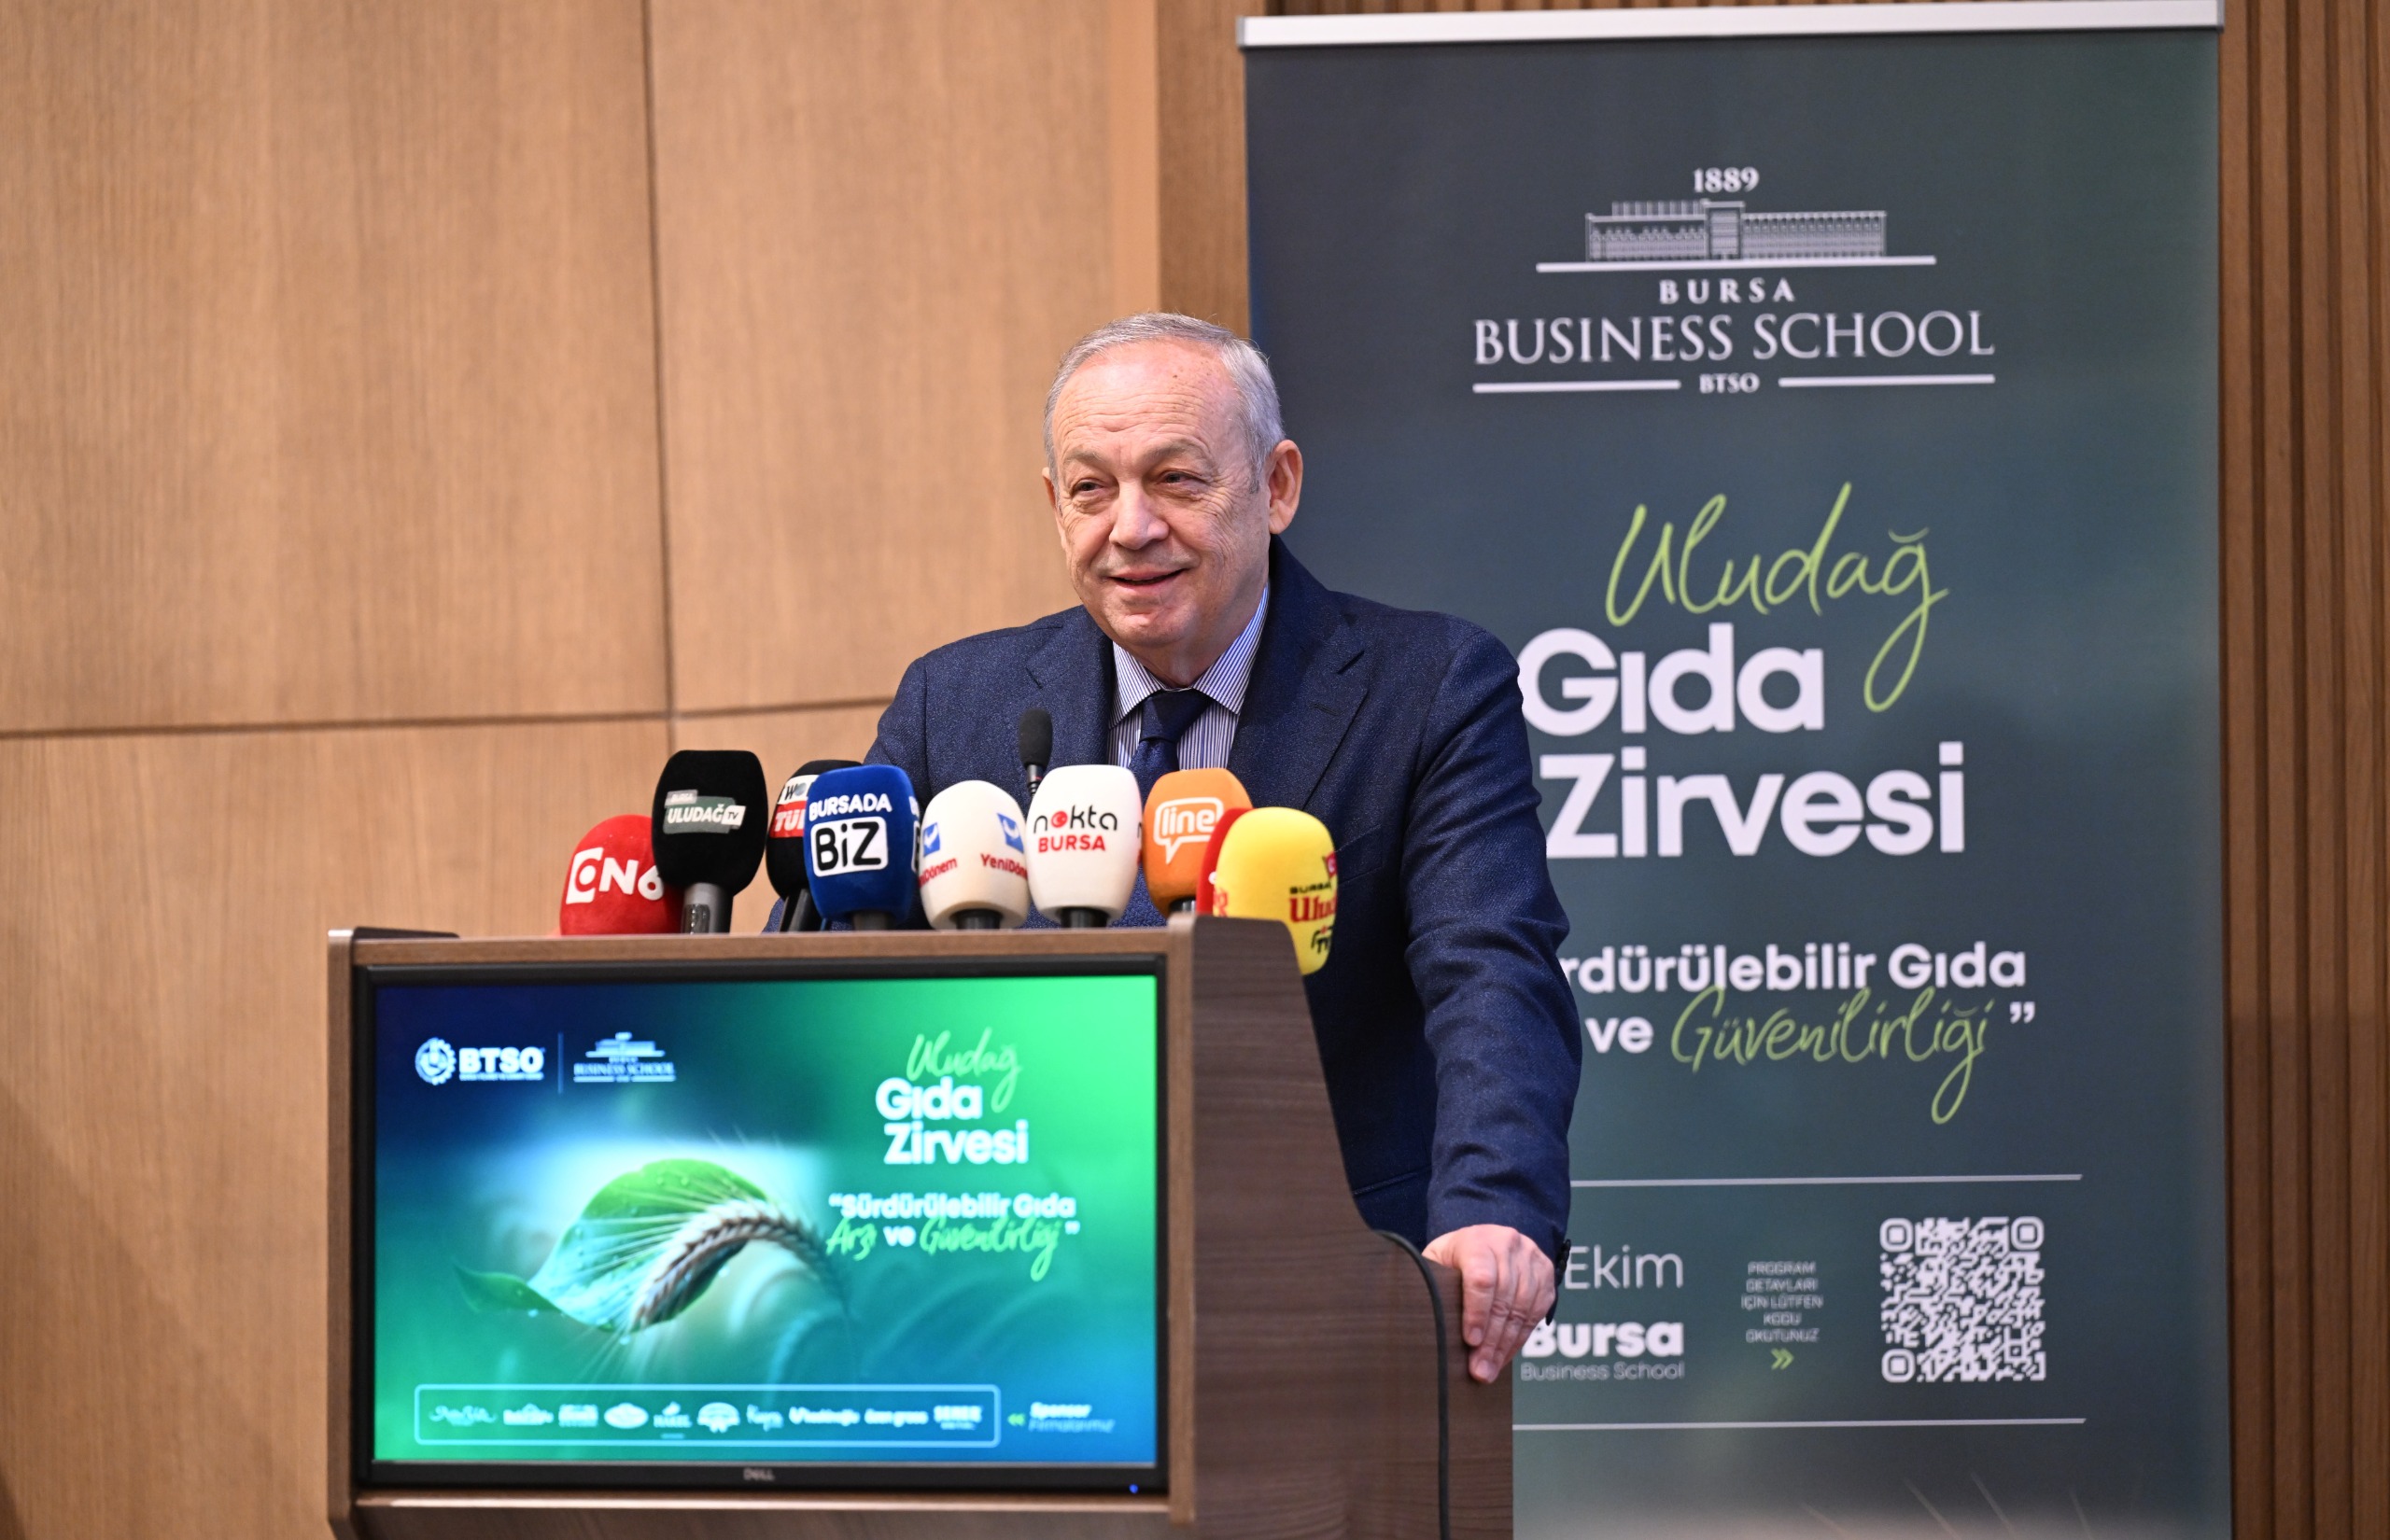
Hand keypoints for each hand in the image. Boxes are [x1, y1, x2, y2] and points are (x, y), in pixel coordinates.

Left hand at [1423, 1223, 1554, 1382]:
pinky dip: (1521, 1338)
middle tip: (1480, 1370)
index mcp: (1476, 1240)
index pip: (1481, 1279)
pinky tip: (1505, 1354)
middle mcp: (1507, 1244)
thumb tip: (1429, 1325)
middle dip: (1491, 1341)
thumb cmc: (1454, 1258)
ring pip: (1522, 1308)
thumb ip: (1433, 1285)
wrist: (1485, 1239)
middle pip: (1503, 1299)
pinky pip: (1536, 1311)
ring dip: (1506, 1344)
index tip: (1471, 1341)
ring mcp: (1530, 1257)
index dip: (1477, 1313)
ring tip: (1490, 1368)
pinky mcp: (1545, 1272)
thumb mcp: (1437, 1262)